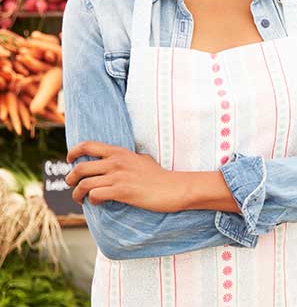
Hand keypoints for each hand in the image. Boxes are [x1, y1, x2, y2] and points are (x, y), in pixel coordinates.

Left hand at [66, 142, 187, 212]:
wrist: (175, 188)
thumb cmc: (160, 177)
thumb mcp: (142, 160)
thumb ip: (128, 158)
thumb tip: (118, 161)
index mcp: (120, 153)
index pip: (88, 145)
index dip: (74, 152)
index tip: (70, 160)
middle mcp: (117, 162)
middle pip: (80, 167)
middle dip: (70, 178)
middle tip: (71, 185)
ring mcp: (119, 177)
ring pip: (84, 184)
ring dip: (77, 194)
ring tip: (80, 199)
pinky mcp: (123, 191)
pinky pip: (95, 195)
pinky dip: (92, 200)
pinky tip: (97, 203)